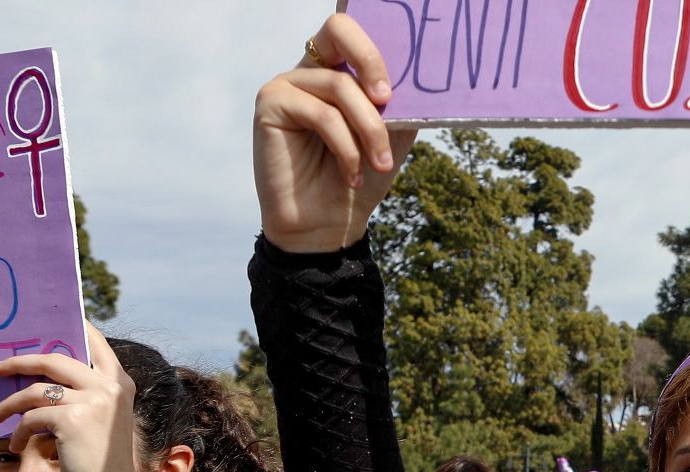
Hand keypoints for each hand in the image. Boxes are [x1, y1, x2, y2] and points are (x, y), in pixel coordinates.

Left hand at [0, 324, 140, 471]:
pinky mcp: (71, 419)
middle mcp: (110, 388)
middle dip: (20, 362)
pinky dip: (17, 431)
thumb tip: (48, 380)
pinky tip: (14, 445)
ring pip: (35, 390)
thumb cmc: (103, 463)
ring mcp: (92, 401)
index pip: (98, 345)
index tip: (60, 319)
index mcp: (121, 385)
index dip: (79, 328)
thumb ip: (88, 396)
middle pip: (54, 359)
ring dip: (8, 404)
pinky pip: (31, 417)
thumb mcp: (103, 422)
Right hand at [253, 13, 416, 252]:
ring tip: (379, 164)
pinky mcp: (270, 103)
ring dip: (370, 129)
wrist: (329, 225)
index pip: (352, 29)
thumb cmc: (361, 179)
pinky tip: (352, 175)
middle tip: (388, 99)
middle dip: (373, 61)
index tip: (397, 81)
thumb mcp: (392, 135)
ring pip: (341, 86)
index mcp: (337, 70)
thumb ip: (400, 101)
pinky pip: (322, 114)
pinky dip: (346, 147)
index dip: (376, 42)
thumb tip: (419, 76)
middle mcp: (310, 70)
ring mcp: (287, 84)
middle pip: (340, 29)